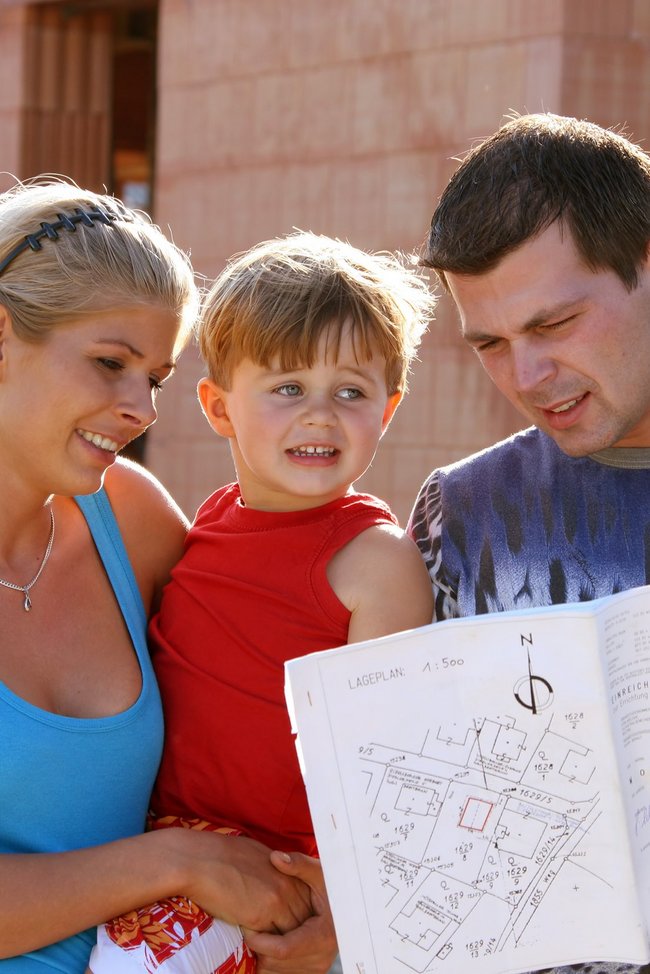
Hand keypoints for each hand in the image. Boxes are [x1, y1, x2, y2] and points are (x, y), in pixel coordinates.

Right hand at [173, 831, 312, 933]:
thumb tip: (275, 877)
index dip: (297, 913)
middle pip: (302, 917)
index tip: (288, 922)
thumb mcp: (257, 854)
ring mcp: (276, 901)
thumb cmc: (221, 854)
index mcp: (286, 870)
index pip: (305, 900)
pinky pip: (271, 939)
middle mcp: (286, 885)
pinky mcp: (259, 917)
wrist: (200, 860)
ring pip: (290, 932)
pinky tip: (254, 944)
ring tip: (269, 946)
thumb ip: (274, 869)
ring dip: (280, 940)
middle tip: (281, 939)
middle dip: (293, 930)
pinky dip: (265, 945)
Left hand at [243, 851, 337, 973]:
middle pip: (277, 963)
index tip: (247, 928)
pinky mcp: (312, 972)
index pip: (283, 949)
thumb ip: (298, 864)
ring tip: (260, 934)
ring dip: (264, 956)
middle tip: (251, 927)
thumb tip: (276, 857)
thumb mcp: (319, 872)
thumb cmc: (333, 887)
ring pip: (277, 972)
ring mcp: (317, 967)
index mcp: (324, 934)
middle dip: (260, 947)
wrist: (349, 906)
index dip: (260, 941)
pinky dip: (271, 963)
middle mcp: (322, 956)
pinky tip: (269, 944)